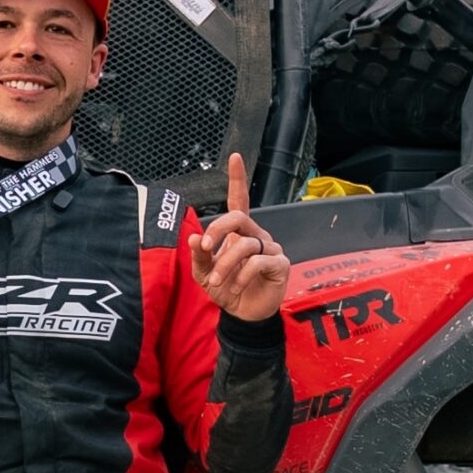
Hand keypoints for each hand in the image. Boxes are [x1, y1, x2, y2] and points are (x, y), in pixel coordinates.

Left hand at [190, 153, 289, 321]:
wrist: (243, 315)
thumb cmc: (227, 289)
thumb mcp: (204, 274)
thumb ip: (199, 256)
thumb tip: (193, 238)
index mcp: (239, 232)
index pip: (239, 200)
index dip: (237, 179)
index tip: (234, 157)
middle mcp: (256, 234)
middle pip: (238, 216)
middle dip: (217, 229)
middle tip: (205, 247)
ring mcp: (270, 248)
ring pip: (245, 243)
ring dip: (225, 264)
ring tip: (215, 282)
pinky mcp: (280, 264)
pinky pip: (258, 262)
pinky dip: (241, 276)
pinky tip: (236, 287)